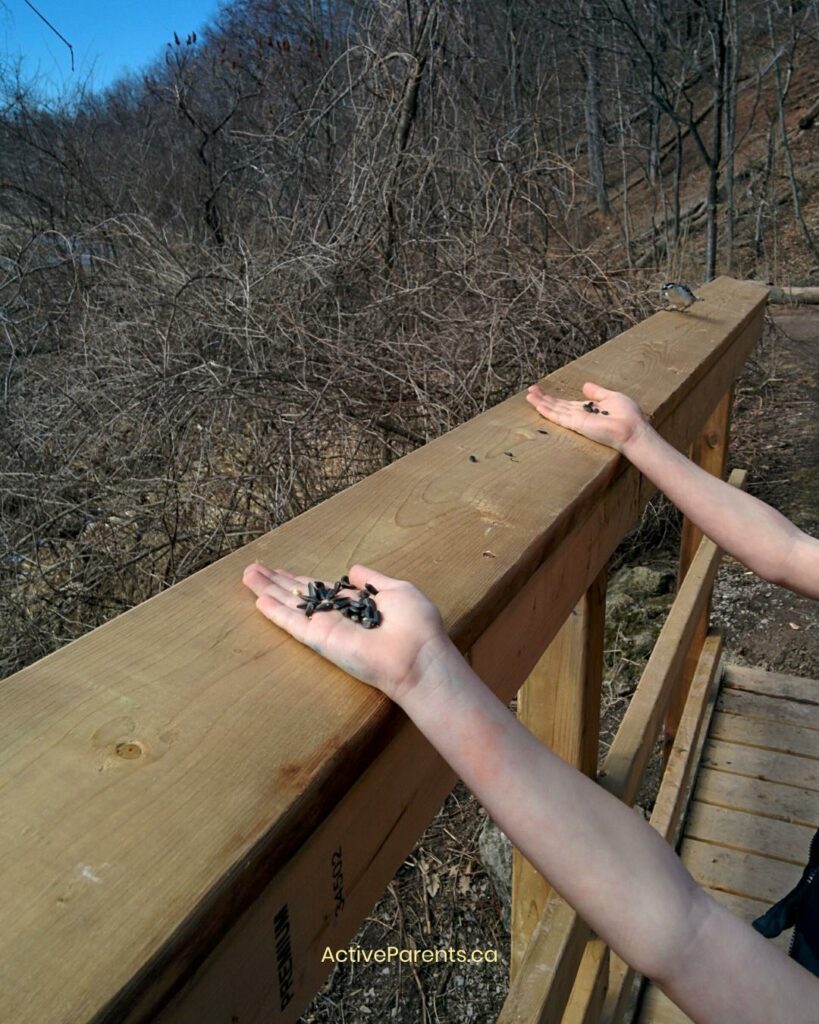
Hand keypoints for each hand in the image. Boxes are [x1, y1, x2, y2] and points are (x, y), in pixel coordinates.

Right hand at [242, 562, 453, 704]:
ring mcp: (326, 628)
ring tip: (247, 575)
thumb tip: (352, 570)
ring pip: (290, 606)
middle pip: (299, 595)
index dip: (300, 579)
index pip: (320, 589)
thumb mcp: (396, 591)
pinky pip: (293, 623)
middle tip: (253, 568)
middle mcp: (336, 616)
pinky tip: (258, 601)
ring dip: (268, 591)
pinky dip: (275, 612)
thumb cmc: (415, 625)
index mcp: (355, 603)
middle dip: (276, 582)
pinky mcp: (320, 640)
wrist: (417, 657)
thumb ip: (372, 580)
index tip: (281, 570)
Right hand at [526, 382, 647, 451]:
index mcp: (588, 409)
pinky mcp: (577, 424)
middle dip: (543, 398)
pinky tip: (538, 405)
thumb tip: (585, 385)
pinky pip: (559, 416)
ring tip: (528, 396)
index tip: (541, 390)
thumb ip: (596, 392)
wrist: (632, 430)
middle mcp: (580, 416)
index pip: (566, 404)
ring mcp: (577, 421)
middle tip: (530, 391)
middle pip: (557, 406)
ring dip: (541, 403)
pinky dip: (547, 411)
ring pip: (555, 410)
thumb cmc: (627, 416)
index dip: (553, 397)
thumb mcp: (611, 397)